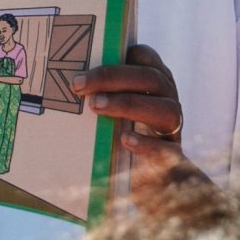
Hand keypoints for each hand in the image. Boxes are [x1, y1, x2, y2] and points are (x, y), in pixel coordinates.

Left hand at [78, 45, 185, 164]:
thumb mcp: (107, 111)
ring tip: (96, 107)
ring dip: (129, 104)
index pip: (145, 57)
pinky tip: (125, 140)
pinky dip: (147, 144)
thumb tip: (66, 81)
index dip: (118, 57)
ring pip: (166, 109)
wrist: (139, 182)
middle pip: (152, 79)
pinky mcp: (174, 157)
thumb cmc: (114, 138)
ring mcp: (173, 128)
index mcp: (153, 82)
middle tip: (79, 86)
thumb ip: (97, 94)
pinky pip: (169, 149)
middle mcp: (168, 100)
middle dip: (114, 78)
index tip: (84, 69)